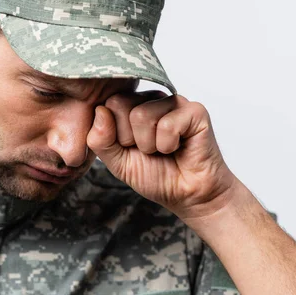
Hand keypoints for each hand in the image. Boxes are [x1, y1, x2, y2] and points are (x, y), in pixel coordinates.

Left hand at [86, 91, 238, 219]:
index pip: (107, 105)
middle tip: (148, 150)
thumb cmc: (155, 175)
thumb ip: (100, 139)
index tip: (131, 148)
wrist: (188, 196)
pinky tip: (178, 148)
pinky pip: (167, 124)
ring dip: (149, 145)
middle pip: (120, 104)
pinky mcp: (195, 111)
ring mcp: (174, 101)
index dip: (114, 134)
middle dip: (129, 139)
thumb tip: (100, 110)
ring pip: (141, 114)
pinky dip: (168, 145)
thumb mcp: (116, 161)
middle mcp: (152, 98)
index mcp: (132, 106)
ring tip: (163, 150)